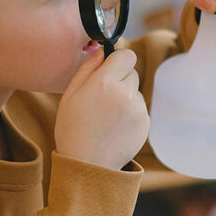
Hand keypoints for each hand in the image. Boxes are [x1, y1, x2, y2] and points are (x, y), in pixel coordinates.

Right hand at [55, 49, 148, 169]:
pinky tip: (115, 126)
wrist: (88, 164)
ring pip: (135, 91)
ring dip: (125, 96)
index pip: (127, 55)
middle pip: (132, 72)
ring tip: (107, 116)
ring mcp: (138, 109)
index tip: (110, 68)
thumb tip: (103, 50)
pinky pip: (139, 108)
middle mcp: (125, 93)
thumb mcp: (70, 95)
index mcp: (105, 82)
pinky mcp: (145, 123)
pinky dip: (130, 113)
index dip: (118, 60)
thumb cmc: (73, 128)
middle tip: (103, 97)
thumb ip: (88, 68)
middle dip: (120, 79)